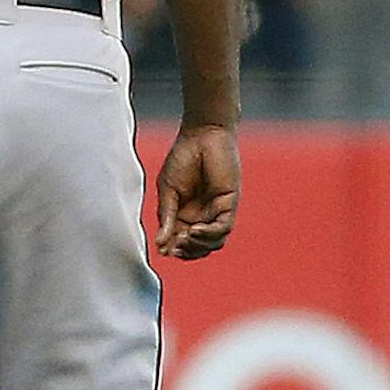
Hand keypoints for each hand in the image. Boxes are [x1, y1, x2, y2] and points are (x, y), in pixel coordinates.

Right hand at [154, 124, 239, 259]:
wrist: (201, 137)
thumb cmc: (181, 159)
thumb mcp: (167, 191)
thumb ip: (166, 217)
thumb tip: (160, 244)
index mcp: (184, 214)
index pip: (181, 241)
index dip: (174, 249)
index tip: (163, 251)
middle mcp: (202, 216)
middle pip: (198, 247)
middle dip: (187, 252)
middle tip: (175, 247)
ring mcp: (216, 211)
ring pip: (212, 243)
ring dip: (198, 246)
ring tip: (185, 238)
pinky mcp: (229, 205)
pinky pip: (223, 228)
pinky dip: (210, 234)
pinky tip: (196, 230)